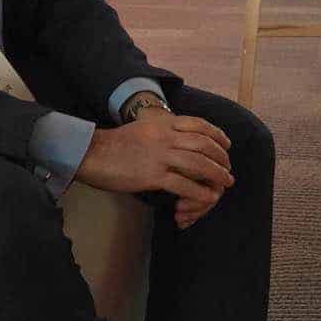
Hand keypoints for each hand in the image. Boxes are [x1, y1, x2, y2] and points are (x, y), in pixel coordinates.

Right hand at [77, 107, 233, 228]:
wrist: (93, 153)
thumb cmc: (115, 144)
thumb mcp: (143, 129)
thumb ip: (162, 132)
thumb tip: (180, 141)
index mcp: (163, 123)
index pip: (199, 125)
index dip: (217, 135)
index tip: (226, 145)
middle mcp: (165, 136)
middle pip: (203, 144)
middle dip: (221, 157)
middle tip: (228, 169)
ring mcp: (160, 155)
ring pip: (198, 163)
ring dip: (216, 174)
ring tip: (226, 183)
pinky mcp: (152, 175)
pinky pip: (183, 184)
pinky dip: (199, 191)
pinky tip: (207, 196)